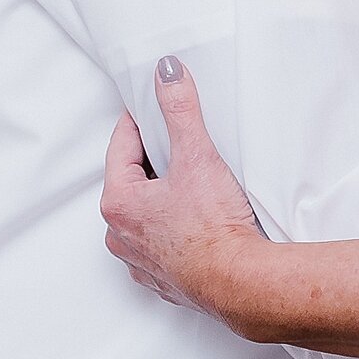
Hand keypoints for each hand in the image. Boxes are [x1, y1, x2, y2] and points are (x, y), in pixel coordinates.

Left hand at [100, 59, 261, 312]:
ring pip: (144, 216)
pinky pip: (160, 244)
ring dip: (160, 198)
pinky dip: (173, 230)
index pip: (121, 146)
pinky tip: (196, 223)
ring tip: (191, 185)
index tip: (152, 106)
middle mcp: (120, 235)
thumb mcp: (197, 156)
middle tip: (177, 143)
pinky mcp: (163, 280)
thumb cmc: (214, 228)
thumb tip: (167, 74)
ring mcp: (140, 261)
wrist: (240, 283)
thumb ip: (180, 110)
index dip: (138, 121)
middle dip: (151, 161)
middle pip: (130, 181)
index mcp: (119, 202)